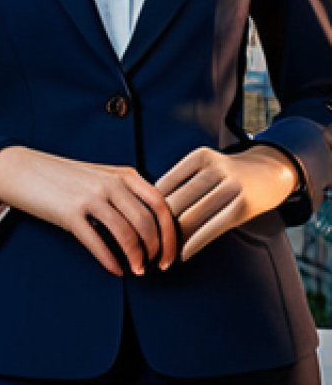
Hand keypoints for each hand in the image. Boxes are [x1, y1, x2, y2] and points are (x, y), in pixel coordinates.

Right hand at [0, 146, 179, 276]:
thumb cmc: (63, 177)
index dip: (170, 235)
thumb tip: (154, 227)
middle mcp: (108, 183)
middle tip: (153, 266)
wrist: (22, 168)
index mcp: (122, 173)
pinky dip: (110, 261)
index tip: (170, 255)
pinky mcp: (68, 212)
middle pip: (147, 223)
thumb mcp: (100, 176)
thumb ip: (126, 193)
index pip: (160, 205)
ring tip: (135, 270)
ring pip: (126, 234)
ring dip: (136, 259)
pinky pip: (97, 243)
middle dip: (156, 250)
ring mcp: (88, 196)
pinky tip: (114, 269)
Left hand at [155, 145, 299, 260]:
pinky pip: (212, 228)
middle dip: (160, 224)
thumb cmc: (230, 175)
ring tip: (163, 252)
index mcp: (199, 157)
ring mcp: (231, 186)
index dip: (150, 206)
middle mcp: (214, 168)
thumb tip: (151, 209)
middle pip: (177, 201)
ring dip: (175, 237)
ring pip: (192, 216)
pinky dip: (195, 243)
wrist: (272, 172)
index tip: (140, 224)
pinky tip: (183, 254)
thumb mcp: (207, 167)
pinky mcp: (243, 206)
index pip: (164, 184)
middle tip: (147, 242)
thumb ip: (183, 182)